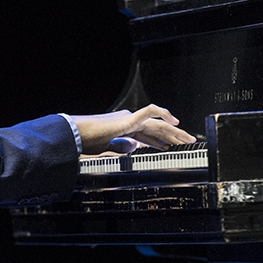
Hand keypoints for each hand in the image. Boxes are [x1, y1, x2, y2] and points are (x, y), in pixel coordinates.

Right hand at [71, 105, 195, 155]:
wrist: (73, 137)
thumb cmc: (84, 143)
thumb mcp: (106, 150)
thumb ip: (121, 149)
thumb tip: (134, 149)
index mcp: (124, 130)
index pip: (148, 136)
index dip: (162, 142)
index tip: (174, 149)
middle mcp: (129, 122)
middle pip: (157, 129)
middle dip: (174, 136)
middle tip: (189, 143)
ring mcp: (129, 119)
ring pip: (159, 123)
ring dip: (175, 131)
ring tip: (188, 138)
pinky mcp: (127, 119)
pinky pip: (150, 111)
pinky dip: (163, 113)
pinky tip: (174, 120)